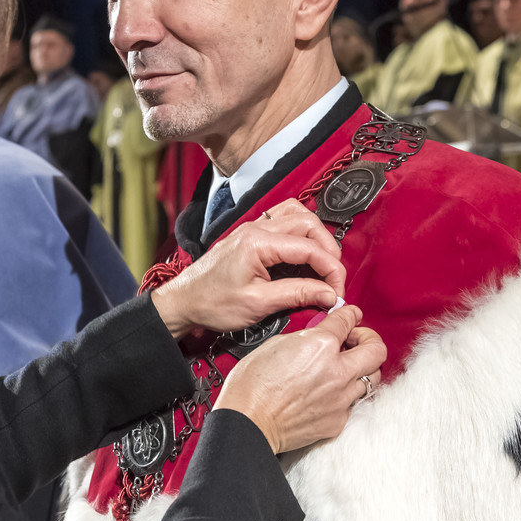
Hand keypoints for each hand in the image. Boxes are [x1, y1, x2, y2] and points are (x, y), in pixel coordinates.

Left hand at [150, 200, 344, 337]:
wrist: (183, 302)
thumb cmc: (211, 303)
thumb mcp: (258, 304)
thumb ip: (297, 294)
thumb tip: (328, 293)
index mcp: (258, 242)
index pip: (310, 247)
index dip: (331, 270)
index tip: (338, 291)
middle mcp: (256, 228)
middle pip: (309, 224)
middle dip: (328, 251)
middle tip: (333, 280)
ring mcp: (253, 228)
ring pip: (298, 215)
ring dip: (316, 237)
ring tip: (323, 264)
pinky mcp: (251, 234)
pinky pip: (284, 219)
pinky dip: (301, 232)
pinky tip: (304, 253)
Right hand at [218, 304, 386, 453]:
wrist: (247, 423)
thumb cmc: (252, 385)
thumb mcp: (275, 344)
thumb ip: (304, 338)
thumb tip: (316, 337)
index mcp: (321, 345)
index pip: (348, 320)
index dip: (351, 314)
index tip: (352, 315)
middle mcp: (338, 371)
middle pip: (377, 350)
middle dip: (369, 339)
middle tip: (355, 340)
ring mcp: (341, 399)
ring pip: (373, 378)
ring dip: (363, 368)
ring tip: (346, 368)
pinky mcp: (337, 420)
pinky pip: (353, 402)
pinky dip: (346, 394)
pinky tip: (330, 392)